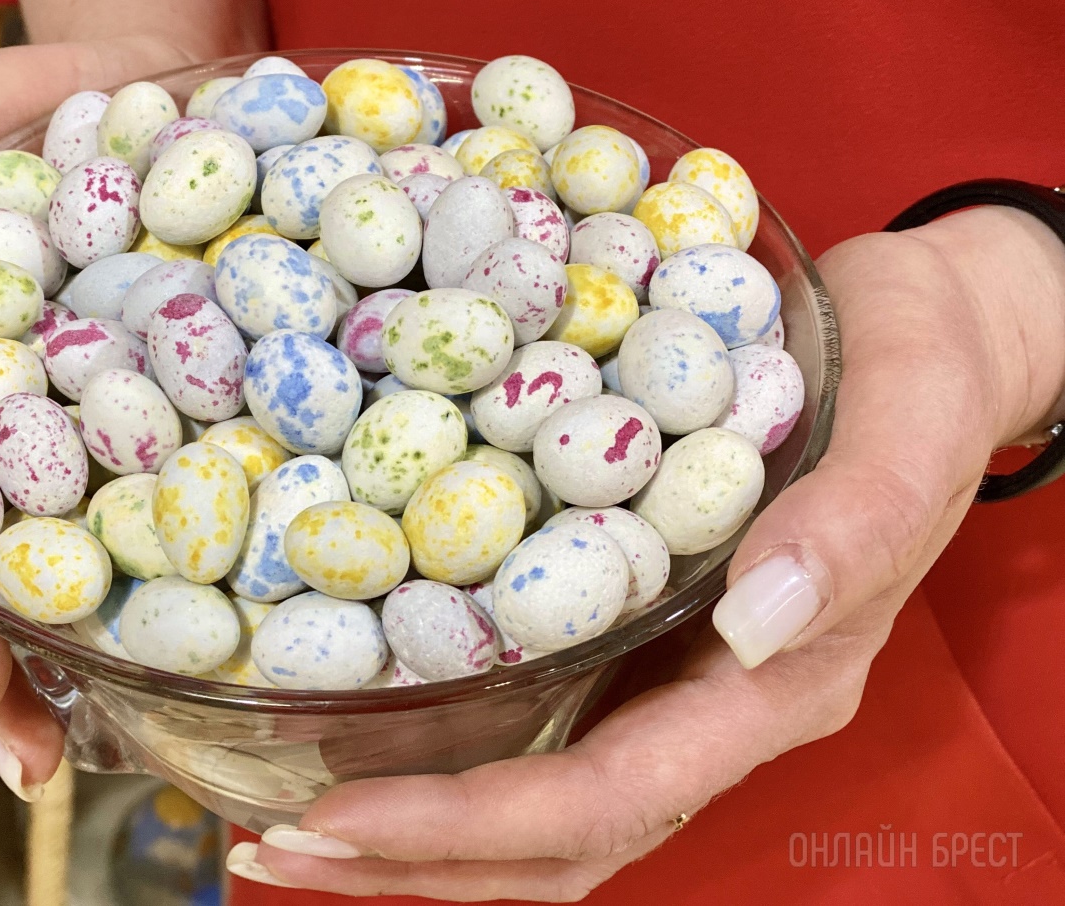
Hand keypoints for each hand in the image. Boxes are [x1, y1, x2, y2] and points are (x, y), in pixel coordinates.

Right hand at [0, 36, 190, 799]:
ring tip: (65, 748)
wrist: (191, 96)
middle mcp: (6, 412)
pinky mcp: (178, 433)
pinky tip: (183, 662)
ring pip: (56, 560)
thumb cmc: (69, 99)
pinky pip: (162, 520)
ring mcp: (91, 434)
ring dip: (52, 658)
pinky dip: (161, 594)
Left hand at [231, 206, 1064, 899]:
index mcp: (774, 682)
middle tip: (272, 844)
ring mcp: (668, 669)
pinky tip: (356, 696)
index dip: (473, 824)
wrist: (922, 340)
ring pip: (534, 791)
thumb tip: (755, 623)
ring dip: (413, 821)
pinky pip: (530, 705)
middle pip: (555, 836)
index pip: (612, 798)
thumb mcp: (907, 426)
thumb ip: (851, 528)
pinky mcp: (631, 618)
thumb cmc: (920, 376)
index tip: (336, 817)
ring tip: (282, 812)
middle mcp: (710, 701)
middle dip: (415, 857)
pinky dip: (438, 731)